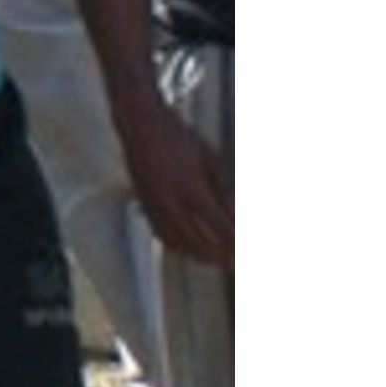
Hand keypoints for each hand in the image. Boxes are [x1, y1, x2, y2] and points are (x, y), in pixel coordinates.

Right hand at [132, 111, 231, 264]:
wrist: (140, 126)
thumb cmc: (179, 137)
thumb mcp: (210, 159)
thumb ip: (224, 189)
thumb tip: (237, 216)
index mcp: (191, 186)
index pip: (218, 225)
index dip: (234, 241)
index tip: (245, 249)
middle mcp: (171, 201)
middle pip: (197, 242)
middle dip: (218, 255)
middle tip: (234, 259)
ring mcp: (155, 206)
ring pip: (178, 244)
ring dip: (198, 255)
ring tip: (215, 258)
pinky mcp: (145, 207)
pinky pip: (163, 236)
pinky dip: (179, 247)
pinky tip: (190, 247)